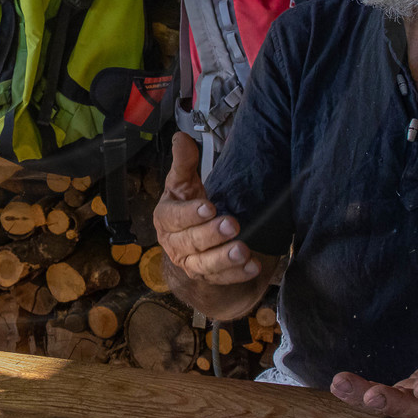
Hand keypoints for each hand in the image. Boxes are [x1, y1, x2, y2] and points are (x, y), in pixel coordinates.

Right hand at [153, 133, 259, 285]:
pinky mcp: (207, 278)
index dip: (190, 214)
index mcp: (165, 218)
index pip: (173, 218)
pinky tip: (252, 266)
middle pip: (190, 242)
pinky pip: (221, 279)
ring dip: (224, 259)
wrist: (192, 240)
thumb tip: (181, 137)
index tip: (209, 206)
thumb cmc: (188, 205)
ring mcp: (190, 264)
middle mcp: (174, 244)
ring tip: (242, 250)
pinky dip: (237, 275)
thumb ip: (184, 162)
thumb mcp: (184, 183)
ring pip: (205, 265)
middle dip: (211, 234)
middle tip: (232, 224)